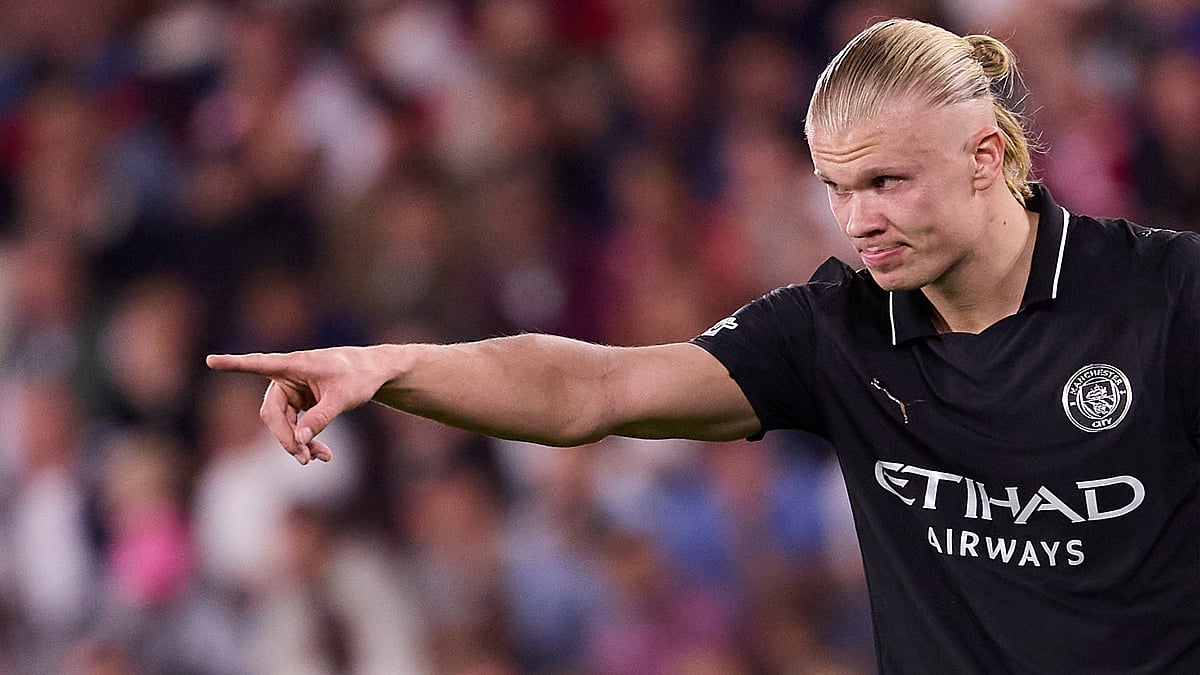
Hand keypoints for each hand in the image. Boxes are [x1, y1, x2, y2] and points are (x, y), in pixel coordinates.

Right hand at [206, 347, 383, 464]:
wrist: (371, 373)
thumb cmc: (358, 376)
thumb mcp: (343, 398)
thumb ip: (321, 417)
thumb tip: (299, 439)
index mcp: (294, 364)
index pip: (258, 364)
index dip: (234, 365)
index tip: (210, 361)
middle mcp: (286, 376)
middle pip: (272, 412)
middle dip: (285, 437)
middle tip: (303, 458)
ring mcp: (291, 390)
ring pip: (282, 423)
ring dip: (297, 443)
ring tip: (320, 458)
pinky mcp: (298, 402)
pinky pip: (294, 426)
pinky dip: (306, 440)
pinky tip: (323, 455)